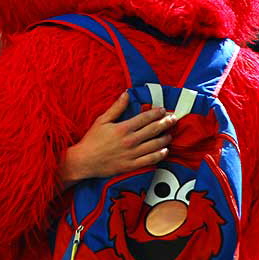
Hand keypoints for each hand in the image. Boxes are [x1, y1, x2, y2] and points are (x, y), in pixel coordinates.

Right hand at [60, 92, 176, 187]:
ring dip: (165, 138)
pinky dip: (159, 155)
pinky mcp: (131, 166)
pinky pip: (150, 160)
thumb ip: (116, 108)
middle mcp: (130, 141)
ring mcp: (132, 154)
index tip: (163, 110)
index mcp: (123, 128)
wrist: (84, 161)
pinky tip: (165, 151)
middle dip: (166, 123)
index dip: (156, 113)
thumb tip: (126, 94)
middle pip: (153, 130)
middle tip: (174, 119)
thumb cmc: (92, 140)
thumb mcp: (102, 120)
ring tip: (170, 134)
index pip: (145, 118)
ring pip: (154, 145)